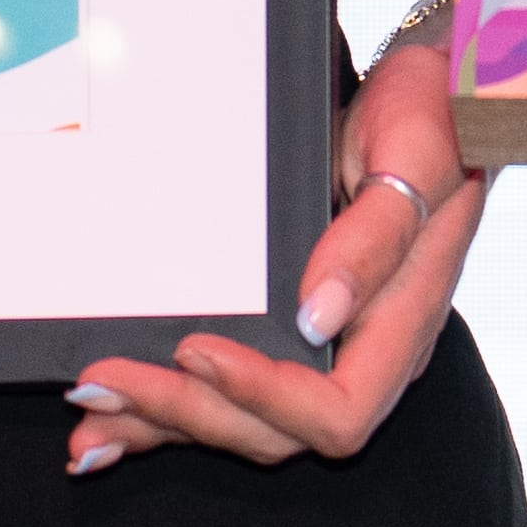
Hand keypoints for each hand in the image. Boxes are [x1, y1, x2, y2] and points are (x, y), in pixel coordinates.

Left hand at [67, 33, 481, 470]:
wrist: (438, 96)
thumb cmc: (430, 121)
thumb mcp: (414, 161)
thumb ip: (375, 240)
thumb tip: (321, 315)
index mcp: (400, 325)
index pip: (337, 411)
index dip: (263, 395)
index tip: (196, 349)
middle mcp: (361, 353)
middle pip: (274, 430)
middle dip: (184, 410)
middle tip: (105, 378)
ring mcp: (324, 350)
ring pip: (240, 420)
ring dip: (160, 421)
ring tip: (89, 410)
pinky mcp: (290, 332)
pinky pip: (227, 390)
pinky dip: (165, 411)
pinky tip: (109, 421)